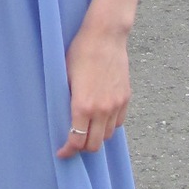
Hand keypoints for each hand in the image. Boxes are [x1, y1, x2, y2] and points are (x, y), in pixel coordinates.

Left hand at [58, 18, 130, 156]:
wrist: (105, 36)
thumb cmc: (80, 52)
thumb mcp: (64, 78)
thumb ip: (66, 102)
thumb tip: (62, 120)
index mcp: (83, 105)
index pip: (76, 141)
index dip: (68, 151)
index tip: (62, 152)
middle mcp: (102, 109)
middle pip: (94, 144)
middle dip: (82, 148)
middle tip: (73, 144)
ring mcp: (116, 104)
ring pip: (108, 135)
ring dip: (96, 137)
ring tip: (87, 131)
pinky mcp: (126, 97)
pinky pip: (119, 122)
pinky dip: (109, 125)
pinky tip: (100, 118)